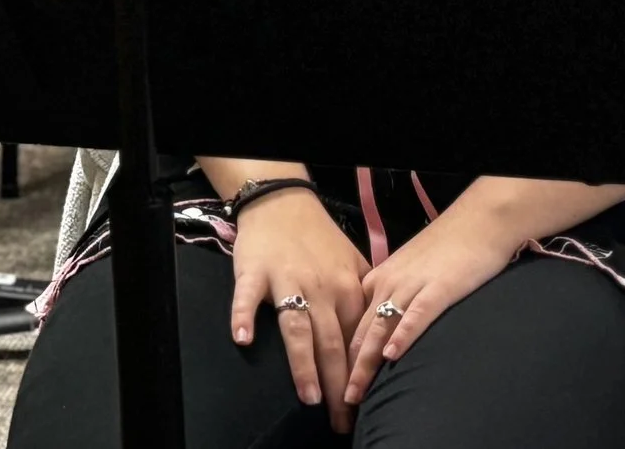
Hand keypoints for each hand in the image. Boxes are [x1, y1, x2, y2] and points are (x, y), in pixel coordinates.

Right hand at [228, 192, 369, 431]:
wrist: (282, 203)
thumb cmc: (319, 238)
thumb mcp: (353, 264)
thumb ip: (366, 298)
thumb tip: (381, 335)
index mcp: (347, 289)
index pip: (356, 342)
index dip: (359, 376)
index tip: (361, 407)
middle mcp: (320, 288)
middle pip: (330, 344)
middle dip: (336, 386)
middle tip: (340, 421)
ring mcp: (287, 280)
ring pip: (297, 328)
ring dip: (303, 364)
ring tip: (309, 397)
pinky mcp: (255, 272)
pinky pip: (248, 296)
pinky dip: (244, 315)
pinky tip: (244, 338)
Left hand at [344, 203, 520, 404]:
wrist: (477, 223)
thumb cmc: (445, 251)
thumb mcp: (408, 274)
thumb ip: (393, 299)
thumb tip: (382, 334)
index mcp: (378, 281)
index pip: (353, 326)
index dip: (342, 358)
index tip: (334, 387)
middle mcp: (388, 284)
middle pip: (361, 333)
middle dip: (348, 371)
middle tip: (338, 403)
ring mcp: (411, 286)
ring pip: (380, 328)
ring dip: (366, 364)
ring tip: (355, 392)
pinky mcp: (438, 289)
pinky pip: (416, 315)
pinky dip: (402, 336)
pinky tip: (392, 355)